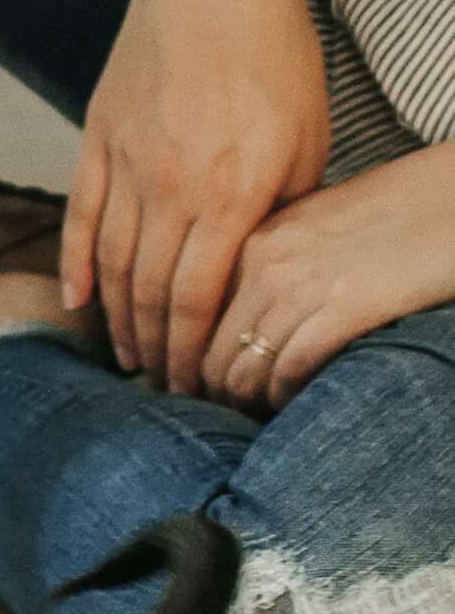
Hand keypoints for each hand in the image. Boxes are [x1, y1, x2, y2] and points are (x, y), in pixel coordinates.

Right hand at [64, 0, 329, 390]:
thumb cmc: (274, 54)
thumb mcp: (306, 142)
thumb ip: (278, 213)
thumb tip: (258, 274)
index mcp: (231, 194)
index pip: (201, 301)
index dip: (195, 353)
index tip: (198, 386)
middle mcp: (170, 188)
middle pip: (151, 293)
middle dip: (157, 350)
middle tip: (161, 386)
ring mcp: (124, 162)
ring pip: (111, 263)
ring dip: (117, 319)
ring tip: (126, 356)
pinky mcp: (95, 136)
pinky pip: (79, 216)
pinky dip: (76, 264)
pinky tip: (76, 301)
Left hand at [201, 146, 454, 410]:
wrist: (451, 199)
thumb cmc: (389, 215)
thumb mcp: (310, 225)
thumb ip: (269, 262)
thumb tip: (238, 321)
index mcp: (249, 239)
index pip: (193, 316)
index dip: (185, 361)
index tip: (189, 387)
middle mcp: (263, 261)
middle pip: (209, 351)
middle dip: (210, 392)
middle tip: (224, 414)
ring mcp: (300, 284)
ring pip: (242, 369)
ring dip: (245, 402)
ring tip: (257, 414)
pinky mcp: (343, 307)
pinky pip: (289, 370)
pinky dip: (283, 397)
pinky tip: (291, 404)